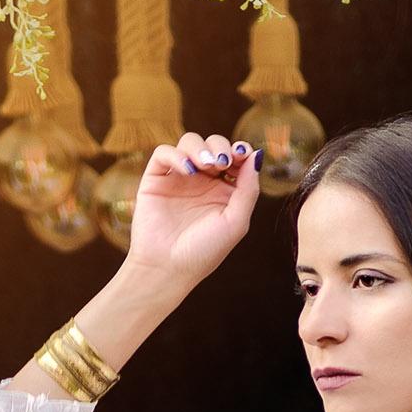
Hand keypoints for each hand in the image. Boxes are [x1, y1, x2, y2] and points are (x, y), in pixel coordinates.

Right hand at [126, 131, 261, 292]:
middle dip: (220, 146)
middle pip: (213, 144)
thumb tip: (255, 156)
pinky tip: (186, 170)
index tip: (241, 153)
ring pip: (190, 142)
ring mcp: (179, 178)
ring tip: (205, 165)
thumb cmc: (204, 252)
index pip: (234, 159)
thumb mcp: (235, 222)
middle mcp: (202, 182)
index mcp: (224, 192)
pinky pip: (164, 152)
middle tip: (222, 162)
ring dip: (200, 147)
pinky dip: (176, 155)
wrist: (168, 268)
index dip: (239, 150)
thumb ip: (248, 190)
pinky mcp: (156, 178)